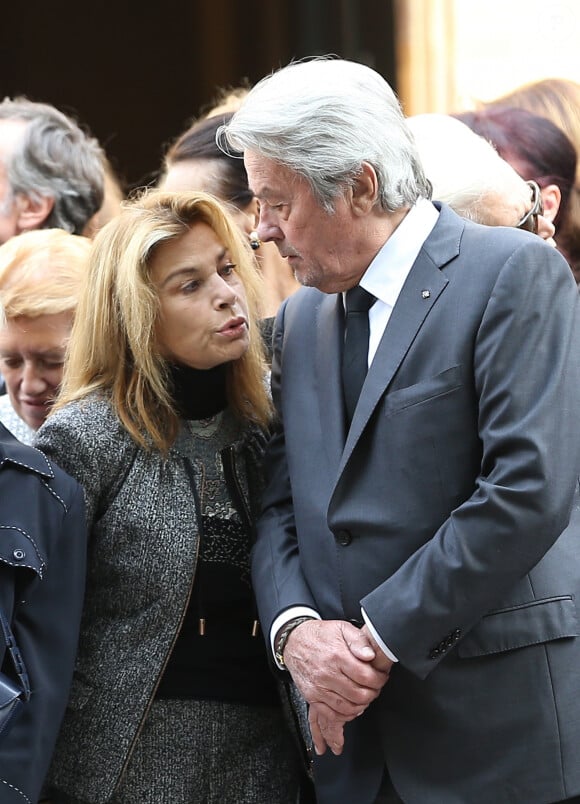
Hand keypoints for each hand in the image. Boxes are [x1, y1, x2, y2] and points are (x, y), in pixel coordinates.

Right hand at [282, 619, 389, 754]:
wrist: (294, 641)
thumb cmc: (320, 635)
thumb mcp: (342, 628)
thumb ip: (358, 640)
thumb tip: (370, 655)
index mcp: (337, 656)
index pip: (366, 676)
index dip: (379, 679)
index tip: (381, 677)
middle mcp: (327, 674)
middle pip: (359, 694)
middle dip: (373, 693)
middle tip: (376, 687)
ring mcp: (318, 688)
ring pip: (348, 707)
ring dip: (362, 704)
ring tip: (365, 695)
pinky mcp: (312, 697)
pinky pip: (332, 714)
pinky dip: (346, 714)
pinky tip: (352, 706)